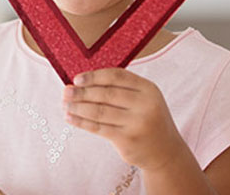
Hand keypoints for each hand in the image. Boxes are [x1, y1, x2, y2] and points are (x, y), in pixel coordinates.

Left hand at [62, 68, 188, 171]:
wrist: (165, 151)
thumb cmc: (147, 120)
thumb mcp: (144, 99)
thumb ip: (121, 89)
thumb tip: (83, 82)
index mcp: (148, 89)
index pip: (117, 77)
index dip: (95, 76)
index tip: (77, 78)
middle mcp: (145, 105)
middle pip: (106, 94)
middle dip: (82, 92)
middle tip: (65, 91)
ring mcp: (137, 123)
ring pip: (100, 111)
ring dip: (78, 107)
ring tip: (65, 104)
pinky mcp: (127, 140)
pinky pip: (99, 128)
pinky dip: (81, 122)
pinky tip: (70, 117)